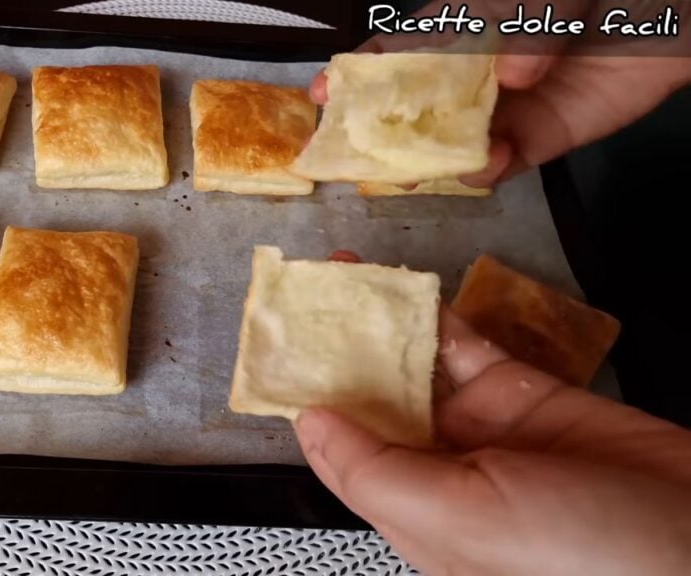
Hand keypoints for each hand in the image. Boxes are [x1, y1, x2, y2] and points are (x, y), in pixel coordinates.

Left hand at [295, 252, 690, 574]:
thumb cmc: (584, 558)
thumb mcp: (458, 522)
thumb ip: (374, 471)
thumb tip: (309, 423)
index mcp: (412, 514)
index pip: (341, 453)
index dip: (309, 402)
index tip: (276, 348)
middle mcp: (440, 472)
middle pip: (374, 401)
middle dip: (340, 352)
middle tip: (307, 294)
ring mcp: (484, 430)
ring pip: (416, 366)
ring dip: (381, 324)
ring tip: (344, 275)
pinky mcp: (525, 393)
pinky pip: (469, 347)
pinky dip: (438, 317)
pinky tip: (404, 287)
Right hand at [310, 53, 690, 186]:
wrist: (676, 12)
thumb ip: (529, 18)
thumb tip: (510, 74)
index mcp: (465, 26)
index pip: (400, 50)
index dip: (359, 71)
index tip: (323, 92)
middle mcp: (476, 71)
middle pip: (415, 106)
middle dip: (382, 133)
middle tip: (359, 157)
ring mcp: (507, 107)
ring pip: (452, 142)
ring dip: (430, 161)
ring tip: (417, 174)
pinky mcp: (542, 139)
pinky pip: (506, 162)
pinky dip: (489, 169)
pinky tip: (486, 165)